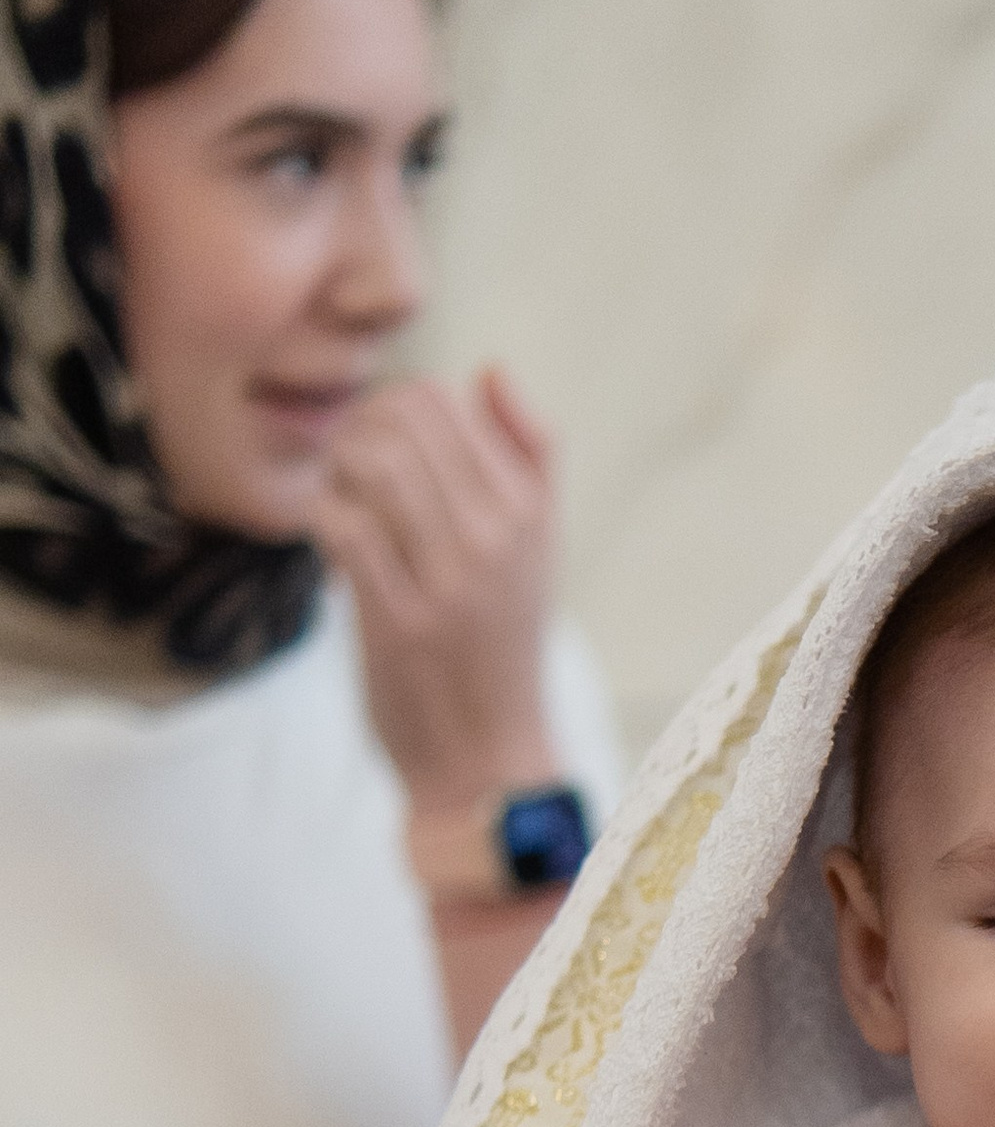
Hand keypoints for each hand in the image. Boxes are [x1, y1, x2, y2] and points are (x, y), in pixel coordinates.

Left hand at [312, 365, 558, 814]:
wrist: (487, 756)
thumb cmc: (500, 642)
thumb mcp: (540, 547)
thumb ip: (530, 455)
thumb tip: (489, 371)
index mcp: (529, 510)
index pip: (447, 400)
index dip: (394, 407)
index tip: (383, 448)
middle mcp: (497, 537)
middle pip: (403, 420)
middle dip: (358, 431)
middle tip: (350, 471)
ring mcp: (450, 580)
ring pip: (373, 463)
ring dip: (337, 472)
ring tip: (340, 501)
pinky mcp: (400, 623)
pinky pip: (343, 527)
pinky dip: (323, 519)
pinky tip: (330, 541)